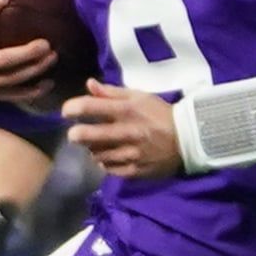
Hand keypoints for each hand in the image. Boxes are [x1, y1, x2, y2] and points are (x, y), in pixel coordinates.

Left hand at [64, 80, 180, 178]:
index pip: (90, 107)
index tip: (67, 111)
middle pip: (87, 136)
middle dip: (76, 134)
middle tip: (75, 134)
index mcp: (127, 110)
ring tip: (97, 144)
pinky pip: (109, 168)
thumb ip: (112, 93)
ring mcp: (130, 154)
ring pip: (96, 154)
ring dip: (92, 149)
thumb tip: (89, 85)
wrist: (188, 140)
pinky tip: (109, 156)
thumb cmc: (160, 114)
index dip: (72, 108)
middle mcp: (126, 132)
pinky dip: (105, 162)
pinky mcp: (134, 171)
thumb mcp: (140, 97)